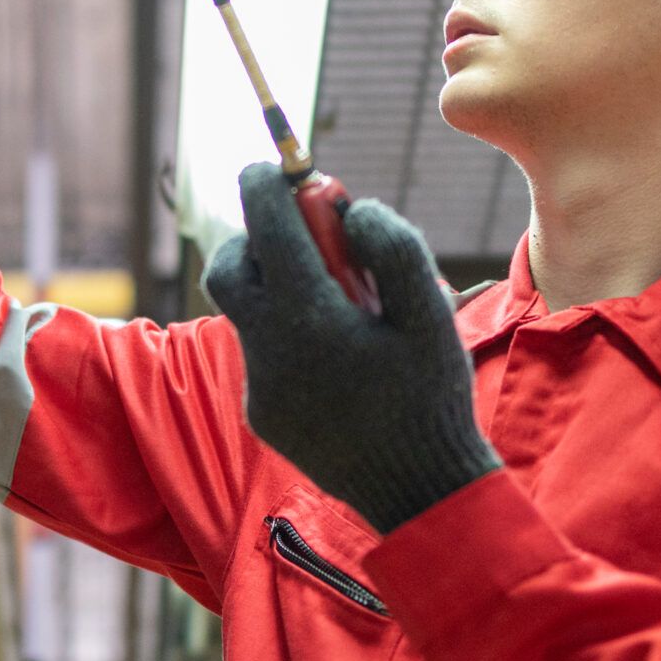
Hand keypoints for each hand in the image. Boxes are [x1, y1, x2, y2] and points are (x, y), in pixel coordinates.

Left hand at [203, 163, 500, 532]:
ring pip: (246, 312)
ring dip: (279, 287)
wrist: (420, 493)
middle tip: (302, 234)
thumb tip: (351, 210)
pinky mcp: (262, 413)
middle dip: (255, 236)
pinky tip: (340, 354)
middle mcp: (268, 349)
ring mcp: (259, 385)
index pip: (265, 224)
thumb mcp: (431, 312)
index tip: (278, 167)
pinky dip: (290, 333)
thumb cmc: (433, 397)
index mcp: (308, 317)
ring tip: (340, 302)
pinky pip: (263, 353)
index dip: (267, 184)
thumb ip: (394, 246)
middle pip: (228, 266)